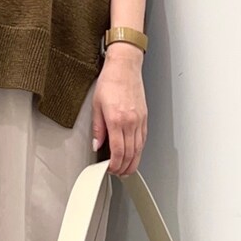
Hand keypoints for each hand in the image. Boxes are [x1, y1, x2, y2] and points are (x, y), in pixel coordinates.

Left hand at [92, 45, 146, 175]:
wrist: (125, 67)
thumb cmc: (110, 82)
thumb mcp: (96, 105)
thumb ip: (97, 128)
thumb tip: (97, 144)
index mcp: (117, 120)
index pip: (117, 151)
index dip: (114, 164)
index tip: (109, 169)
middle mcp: (131, 122)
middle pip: (130, 153)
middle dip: (123, 167)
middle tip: (116, 173)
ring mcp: (140, 120)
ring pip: (139, 148)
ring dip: (133, 162)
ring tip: (126, 169)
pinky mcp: (144, 117)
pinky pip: (143, 139)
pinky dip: (139, 150)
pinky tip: (134, 154)